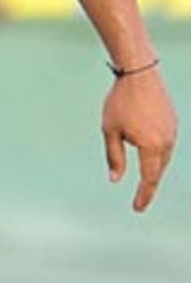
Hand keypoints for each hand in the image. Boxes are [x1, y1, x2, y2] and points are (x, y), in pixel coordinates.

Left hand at [103, 68, 177, 211]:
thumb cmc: (120, 102)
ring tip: (145, 183)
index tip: (137, 208)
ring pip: (164, 159)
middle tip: (139, 201)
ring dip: (154, 170)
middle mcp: (167, 141)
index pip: (148, 179)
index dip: (143, 195)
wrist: (139, 74)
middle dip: (149, 186)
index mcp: (151, 146)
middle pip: (158, 171)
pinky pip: (167, 145)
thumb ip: (114, 157)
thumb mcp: (110, 131)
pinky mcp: (173, 122)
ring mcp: (173, 131)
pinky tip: (151, 158)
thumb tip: (115, 179)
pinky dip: (158, 156)